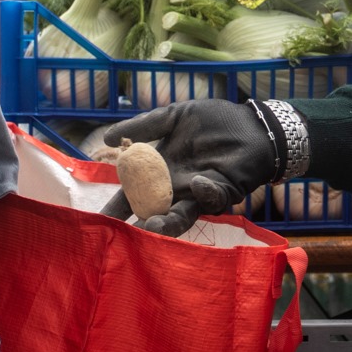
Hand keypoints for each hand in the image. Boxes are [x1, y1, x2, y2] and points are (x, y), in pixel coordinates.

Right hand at [103, 100, 277, 235]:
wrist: (251, 125)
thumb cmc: (214, 122)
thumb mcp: (175, 117)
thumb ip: (144, 125)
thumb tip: (106, 138)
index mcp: (161, 171)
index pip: (133, 193)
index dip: (118, 207)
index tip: (101, 220)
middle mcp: (177, 187)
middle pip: (153, 211)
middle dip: (139, 224)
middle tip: (125, 233)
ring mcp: (199, 193)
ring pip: (180, 215)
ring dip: (167, 223)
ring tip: (152, 227)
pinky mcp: (223, 191)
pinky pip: (211, 197)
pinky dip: (204, 191)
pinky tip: (197, 182)